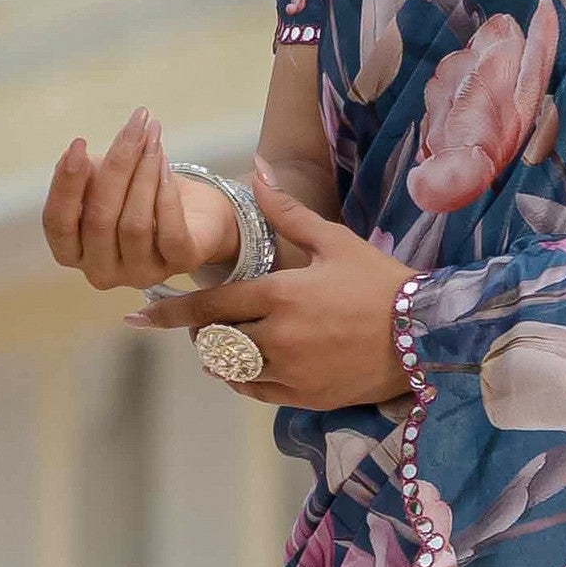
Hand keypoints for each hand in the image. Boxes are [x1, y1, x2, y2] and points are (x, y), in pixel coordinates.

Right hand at [42, 111, 238, 292]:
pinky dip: (165, 194)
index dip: (65, 184)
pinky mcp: (178, 265)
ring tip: (152, 139)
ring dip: (143, 174)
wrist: (193, 210)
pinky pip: (170, 232)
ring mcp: (140, 274)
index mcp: (73, 252)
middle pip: (99, 219)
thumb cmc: (136, 195)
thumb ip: (84, 175)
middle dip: (116, 166)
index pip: (58, 223)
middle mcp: (102, 270)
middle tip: (133, 127)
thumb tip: (75, 157)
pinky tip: (164, 165)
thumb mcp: (102, 180)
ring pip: (134, 224)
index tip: (78, 144)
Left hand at [132, 170, 408, 407]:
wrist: (427, 335)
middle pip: (214, 339)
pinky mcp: (306, 396)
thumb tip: (257, 169)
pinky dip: (243, 379)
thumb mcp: (334, 241)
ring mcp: (291, 371)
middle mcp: (279, 336)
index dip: (170, 311)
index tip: (138, 315)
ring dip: (220, 356)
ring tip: (224, 343)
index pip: (209, 304)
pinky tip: (247, 367)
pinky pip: (255, 391)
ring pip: (231, 368)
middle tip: (197, 323)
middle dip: (200, 330)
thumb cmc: (381, 282)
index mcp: (280, 294)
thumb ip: (286, 211)